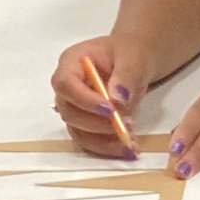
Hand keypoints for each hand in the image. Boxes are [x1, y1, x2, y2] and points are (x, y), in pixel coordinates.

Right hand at [51, 35, 148, 159]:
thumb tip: (117, 100)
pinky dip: (107, 147)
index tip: (110, 109)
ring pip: (77, 131)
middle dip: (96, 123)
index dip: (84, 100)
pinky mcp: (85, 124)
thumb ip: (126, 75)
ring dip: (102, 140)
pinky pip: (89, 141)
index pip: (65, 83)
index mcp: (71, 62)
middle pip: (68, 111)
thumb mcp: (133, 56)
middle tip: (125, 124)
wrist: (134, 61)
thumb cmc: (129, 52)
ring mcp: (74, 107)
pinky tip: (127, 147)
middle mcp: (67, 87)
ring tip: (129, 139)